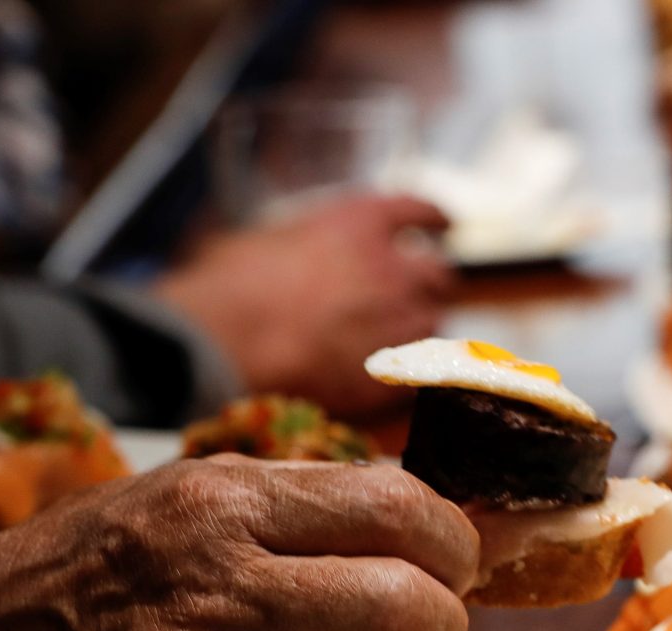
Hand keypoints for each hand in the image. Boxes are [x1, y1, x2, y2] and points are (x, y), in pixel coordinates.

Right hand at [0, 459, 477, 630]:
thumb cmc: (111, 564)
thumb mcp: (201, 491)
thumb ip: (327, 503)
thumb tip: (475, 530)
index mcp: (222, 504)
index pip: (400, 512)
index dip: (455, 545)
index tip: (450, 563)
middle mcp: (208, 595)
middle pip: (406, 618)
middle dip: (437, 629)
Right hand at [155, 194, 453, 417]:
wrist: (227, 345)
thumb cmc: (230, 285)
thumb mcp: (265, 240)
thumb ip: (301, 242)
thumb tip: (294, 253)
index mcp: (360, 225)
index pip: (416, 211)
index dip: (433, 217)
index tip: (444, 222)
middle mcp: (390, 271)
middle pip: (438, 273)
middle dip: (432, 279)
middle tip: (422, 285)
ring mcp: (394, 327)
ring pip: (432, 324)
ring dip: (419, 325)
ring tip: (401, 333)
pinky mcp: (387, 377)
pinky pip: (415, 373)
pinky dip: (407, 371)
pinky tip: (391, 373)